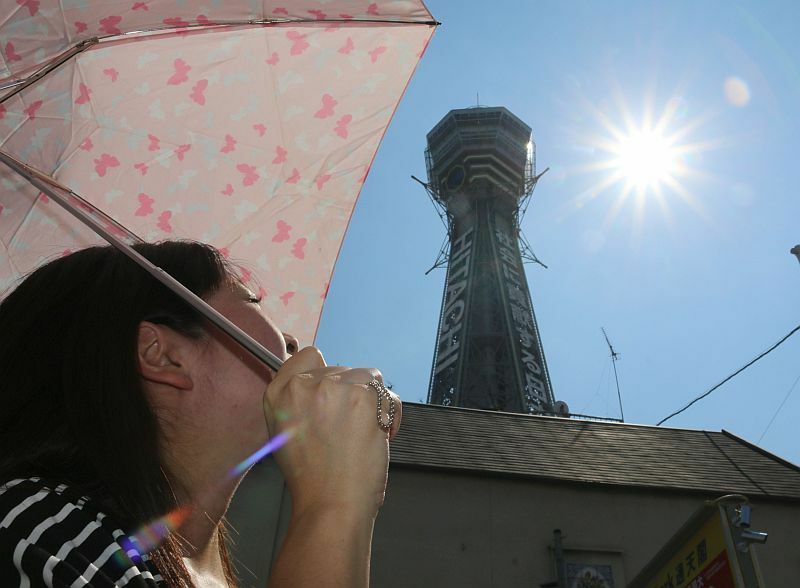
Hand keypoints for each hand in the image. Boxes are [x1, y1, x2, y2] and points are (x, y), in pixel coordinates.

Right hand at [263, 346, 401, 518]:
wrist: (330, 504)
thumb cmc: (312, 479)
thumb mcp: (283, 433)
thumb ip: (297, 402)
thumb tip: (323, 385)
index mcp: (278, 394)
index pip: (307, 356)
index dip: (324, 373)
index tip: (332, 393)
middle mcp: (303, 385)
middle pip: (341, 369)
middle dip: (350, 394)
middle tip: (347, 428)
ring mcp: (334, 388)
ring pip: (366, 377)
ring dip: (371, 400)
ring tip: (364, 431)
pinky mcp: (364, 397)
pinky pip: (387, 394)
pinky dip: (390, 414)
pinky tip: (379, 434)